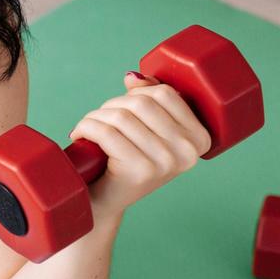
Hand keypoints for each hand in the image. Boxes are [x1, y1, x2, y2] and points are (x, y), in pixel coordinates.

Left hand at [66, 71, 213, 223]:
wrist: (104, 201)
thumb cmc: (123, 160)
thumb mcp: (144, 129)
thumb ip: (146, 99)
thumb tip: (132, 77)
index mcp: (199, 138)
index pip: (165, 93)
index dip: (135, 94)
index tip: (120, 109)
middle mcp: (189, 152)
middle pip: (141, 102)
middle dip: (111, 105)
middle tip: (99, 121)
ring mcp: (167, 162)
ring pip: (121, 116)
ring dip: (95, 117)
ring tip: (88, 130)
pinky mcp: (141, 171)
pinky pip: (106, 133)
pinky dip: (86, 128)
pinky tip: (80, 136)